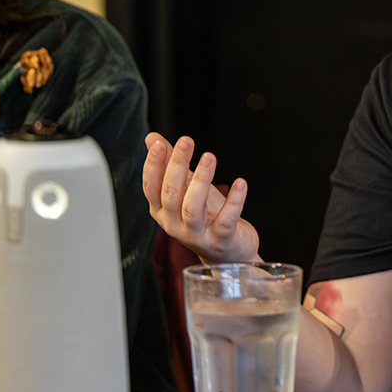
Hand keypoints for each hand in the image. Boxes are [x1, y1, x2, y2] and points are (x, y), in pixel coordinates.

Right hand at [141, 132, 260, 262]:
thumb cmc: (206, 216)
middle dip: (177, 165)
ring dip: (201, 180)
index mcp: (161, 211)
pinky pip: (225, 221)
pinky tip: (240, 183)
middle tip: (186, 141)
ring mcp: (196, 236)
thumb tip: (151, 138)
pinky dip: (234, 201)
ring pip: (192, 208)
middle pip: (171, 194)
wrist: (228, 252)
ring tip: (209, 157)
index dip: (153, 166)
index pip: (151, 187)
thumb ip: (168, 164)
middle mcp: (174, 225)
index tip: (160, 144)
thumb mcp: (186, 188)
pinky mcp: (220, 241)